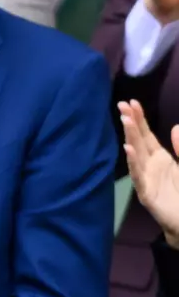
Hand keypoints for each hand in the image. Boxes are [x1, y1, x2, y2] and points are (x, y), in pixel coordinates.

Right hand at [120, 99, 178, 248]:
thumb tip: (175, 127)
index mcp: (159, 158)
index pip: (146, 135)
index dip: (140, 119)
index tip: (131, 103)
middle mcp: (150, 166)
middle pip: (139, 141)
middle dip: (131, 123)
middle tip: (122, 105)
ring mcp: (146, 179)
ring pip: (136, 155)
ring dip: (130, 137)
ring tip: (125, 120)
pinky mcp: (147, 194)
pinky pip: (138, 176)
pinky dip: (132, 162)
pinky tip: (128, 149)